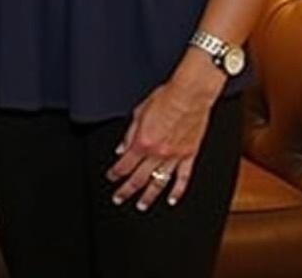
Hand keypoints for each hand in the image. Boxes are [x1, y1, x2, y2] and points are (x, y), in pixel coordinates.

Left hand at [106, 66, 222, 210]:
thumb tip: (121, 149)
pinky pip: (183, 178)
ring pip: (159, 183)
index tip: (111, 178)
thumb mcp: (138, 113)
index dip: (115, 174)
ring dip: (149, 196)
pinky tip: (171, 199)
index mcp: (143, 142)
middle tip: (119, 199)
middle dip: (126, 191)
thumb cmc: (165, 98)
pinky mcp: (189, 156)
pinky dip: (177, 191)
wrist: (189, 95)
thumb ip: (129, 134)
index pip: (124, 164)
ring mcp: (175, 157)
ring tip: (141, 206)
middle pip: (139, 178)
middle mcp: (158, 153)